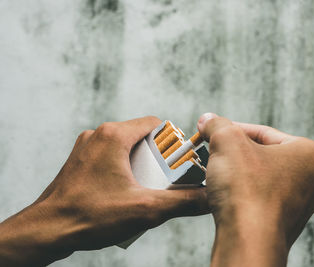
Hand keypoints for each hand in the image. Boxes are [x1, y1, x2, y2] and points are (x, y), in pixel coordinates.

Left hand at [0, 116, 208, 265]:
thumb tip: (210, 198)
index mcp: (114, 135)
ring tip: (147, 189)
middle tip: (165, 181)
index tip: (179, 162)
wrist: (47, 231)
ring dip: (140, 164)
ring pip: (125, 148)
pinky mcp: (80, 161)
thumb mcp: (145, 209)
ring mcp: (86, 147)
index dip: (172, 142)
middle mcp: (98, 135)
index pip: (155, 124)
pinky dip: (124, 169)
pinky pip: (110, 158)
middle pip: (141, 137)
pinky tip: (126, 192)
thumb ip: (183, 202)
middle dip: (157, 157)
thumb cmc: (91, 216)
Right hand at [197, 113, 313, 266]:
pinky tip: (225, 195)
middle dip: (236, 152)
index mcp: (310, 154)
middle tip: (213, 150)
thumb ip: (217, 125)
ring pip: (261, 178)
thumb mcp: (227, 141)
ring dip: (238, 173)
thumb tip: (208, 120)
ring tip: (216, 172)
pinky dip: (242, 194)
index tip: (213, 131)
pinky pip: (259, 200)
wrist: (248, 241)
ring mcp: (299, 206)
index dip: (233, 129)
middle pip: (263, 155)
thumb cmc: (246, 189)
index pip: (264, 133)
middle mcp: (312, 181)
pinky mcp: (283, 224)